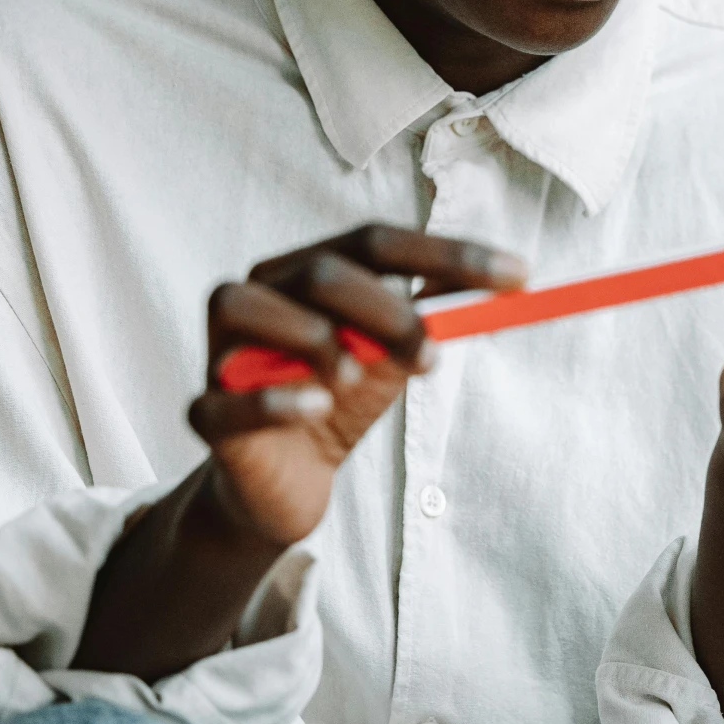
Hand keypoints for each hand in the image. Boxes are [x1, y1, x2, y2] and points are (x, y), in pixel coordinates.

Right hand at [189, 224, 525, 546]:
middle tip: (432, 360)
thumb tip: (505, 280)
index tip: (518, 276)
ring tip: (356, 383)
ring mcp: (220, 352)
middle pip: (323, 273)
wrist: (288, 482)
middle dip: (388, 312)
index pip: (375, 241)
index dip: (448, 255)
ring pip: (257, 310)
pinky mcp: (205, 413)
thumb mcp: (393, 354)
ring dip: (321, 344)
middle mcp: (257, 293)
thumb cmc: (340, 400)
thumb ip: (432, 315)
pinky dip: (277, 399)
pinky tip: (317, 408)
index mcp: (305, 268)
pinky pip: (228, 397)